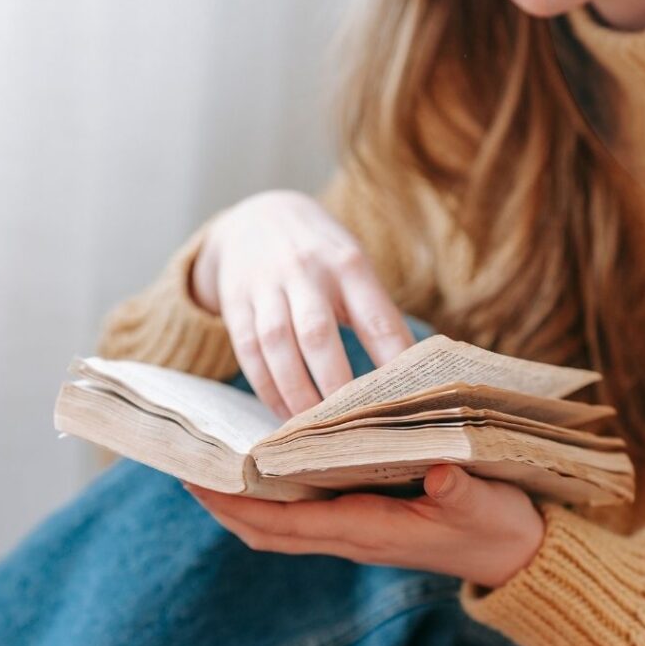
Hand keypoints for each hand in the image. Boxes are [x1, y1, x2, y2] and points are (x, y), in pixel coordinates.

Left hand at [186, 465, 544, 589]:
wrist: (515, 556)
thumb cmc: (497, 525)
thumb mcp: (485, 504)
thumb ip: (460, 490)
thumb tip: (440, 469)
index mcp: (370, 530)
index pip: (288, 523)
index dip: (240, 505)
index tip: (199, 480)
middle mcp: (352, 537)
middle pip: (269, 531)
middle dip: (225, 506)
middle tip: (186, 470)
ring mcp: (355, 535)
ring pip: (281, 528)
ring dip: (243, 506)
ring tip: (212, 470)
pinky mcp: (365, 526)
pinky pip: (303, 520)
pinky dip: (273, 502)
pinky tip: (265, 473)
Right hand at [192, 190, 413, 417]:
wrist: (256, 216)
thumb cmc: (322, 256)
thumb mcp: (353, 266)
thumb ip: (375, 312)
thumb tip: (408, 375)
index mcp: (348, 264)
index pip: (375, 318)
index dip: (391, 360)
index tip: (406, 400)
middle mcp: (306, 271)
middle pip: (318, 334)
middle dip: (335, 384)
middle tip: (351, 426)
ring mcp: (266, 286)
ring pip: (277, 345)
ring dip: (296, 392)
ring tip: (313, 429)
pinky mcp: (236, 302)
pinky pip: (248, 351)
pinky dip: (267, 388)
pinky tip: (283, 414)